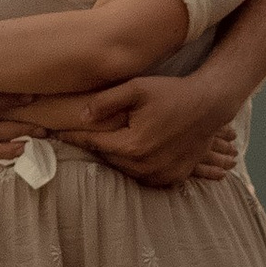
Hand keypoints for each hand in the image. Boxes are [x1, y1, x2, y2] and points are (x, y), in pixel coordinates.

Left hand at [74, 75, 241, 185]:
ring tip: (109, 144)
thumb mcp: (137, 88)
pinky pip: (146, 177)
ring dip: (116, 159)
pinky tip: (134, 153)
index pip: (94, 144)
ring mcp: (161, 175)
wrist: (209, 105)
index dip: (74, 138)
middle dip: (96, 148)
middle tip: (80, 137)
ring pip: (126, 171)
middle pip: (109, 159)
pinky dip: (137, 167)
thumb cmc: (172, 92)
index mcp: (133, 145)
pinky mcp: (174, 178)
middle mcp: (146, 166)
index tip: (56, 134)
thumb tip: (81, 116)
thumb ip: (106, 102)